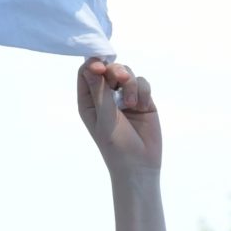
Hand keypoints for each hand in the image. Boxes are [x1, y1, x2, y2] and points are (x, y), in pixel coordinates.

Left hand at [78, 57, 159, 176]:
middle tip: (122, 79)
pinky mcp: (142, 100)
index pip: (87, 72)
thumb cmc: (116, 146)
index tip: (102, 67)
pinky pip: (143, 83)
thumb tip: (91, 66)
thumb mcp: (105, 118)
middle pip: (108, 68)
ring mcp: (124, 97)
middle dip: (116, 71)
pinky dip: (143, 91)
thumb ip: (99, 91)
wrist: (140, 165)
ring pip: (127, 73)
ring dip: (131, 85)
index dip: (94, 64)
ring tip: (132, 104)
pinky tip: (142, 107)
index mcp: (89, 101)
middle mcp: (105, 97)